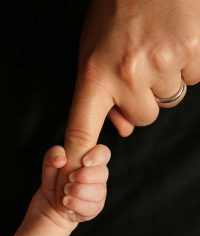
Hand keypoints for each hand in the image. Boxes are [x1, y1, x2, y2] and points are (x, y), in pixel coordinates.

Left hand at [30, 144, 110, 229]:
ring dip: (78, 190)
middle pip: (103, 172)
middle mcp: (98, 176)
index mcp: (92, 160)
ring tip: (65, 190)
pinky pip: (91, 207)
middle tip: (70, 177)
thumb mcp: (49, 164)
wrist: (50, 204)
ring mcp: (98, 192)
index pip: (104, 152)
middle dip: (85, 175)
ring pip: (98, 191)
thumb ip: (53, 154)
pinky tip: (66, 201)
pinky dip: (76, 204)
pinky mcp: (94, 208)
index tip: (84, 161)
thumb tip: (60, 159)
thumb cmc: (55, 180)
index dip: (97, 155)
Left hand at [56, 0, 199, 207]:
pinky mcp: (191, 52)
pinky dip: (185, 67)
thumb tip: (121, 130)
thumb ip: (103, 94)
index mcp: (96, 73)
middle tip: (138, 67)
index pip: (82, 126)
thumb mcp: (95, 51)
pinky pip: (192, 80)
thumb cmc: (117, 13)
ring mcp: (161, 63)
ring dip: (163, 83)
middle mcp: (127, 73)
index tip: (76, 171)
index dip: (79, 152)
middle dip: (141, 100)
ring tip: (155, 50)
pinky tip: (174, 44)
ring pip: (167, 101)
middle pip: (141, 118)